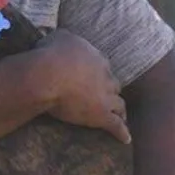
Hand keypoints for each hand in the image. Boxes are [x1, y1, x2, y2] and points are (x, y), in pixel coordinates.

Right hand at [31, 30, 130, 144]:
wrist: (48, 75)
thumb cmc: (50, 55)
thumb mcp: (59, 36)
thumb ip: (67, 38)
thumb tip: (65, 40)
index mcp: (96, 58)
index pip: (103, 66)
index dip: (99, 73)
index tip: (94, 77)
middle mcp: (105, 76)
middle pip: (113, 85)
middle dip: (111, 91)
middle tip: (107, 96)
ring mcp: (105, 97)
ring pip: (119, 105)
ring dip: (120, 110)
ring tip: (121, 116)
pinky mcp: (101, 115)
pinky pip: (116, 126)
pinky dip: (122, 132)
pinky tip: (125, 139)